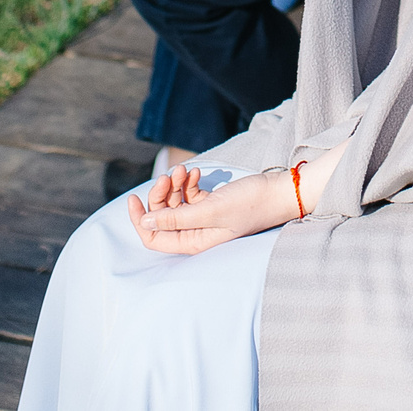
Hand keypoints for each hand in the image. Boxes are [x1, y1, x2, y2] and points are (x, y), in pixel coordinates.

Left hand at [127, 165, 297, 256]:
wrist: (278, 191)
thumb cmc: (250, 204)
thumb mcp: (210, 210)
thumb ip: (176, 218)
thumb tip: (144, 221)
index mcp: (194, 242)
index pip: (154, 238)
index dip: (140, 220)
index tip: (134, 198)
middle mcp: (196, 233)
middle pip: (162, 217)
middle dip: (161, 195)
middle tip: (170, 175)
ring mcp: (204, 218)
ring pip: (175, 203)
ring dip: (175, 185)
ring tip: (184, 170)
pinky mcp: (212, 204)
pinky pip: (189, 195)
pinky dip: (188, 182)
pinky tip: (197, 172)